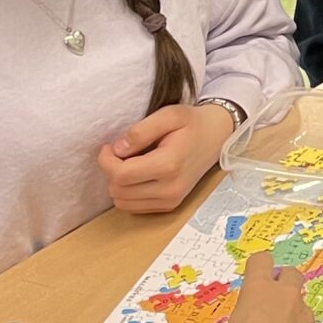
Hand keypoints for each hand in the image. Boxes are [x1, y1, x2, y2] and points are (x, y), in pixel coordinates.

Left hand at [98, 103, 234, 213]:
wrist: (217, 137)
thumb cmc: (192, 123)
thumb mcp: (168, 115)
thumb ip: (140, 131)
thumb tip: (117, 150)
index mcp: (169, 166)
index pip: (120, 175)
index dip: (106, 160)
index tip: (110, 146)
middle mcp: (170, 189)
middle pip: (118, 191)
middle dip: (111, 171)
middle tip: (120, 153)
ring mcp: (171, 200)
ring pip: (122, 202)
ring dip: (118, 184)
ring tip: (129, 164)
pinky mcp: (170, 206)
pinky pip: (133, 207)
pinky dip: (128, 193)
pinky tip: (137, 176)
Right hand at [210, 252, 315, 322]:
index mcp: (259, 291)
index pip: (262, 261)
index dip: (258, 267)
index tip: (256, 275)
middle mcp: (285, 298)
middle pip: (290, 273)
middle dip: (281, 281)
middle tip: (269, 300)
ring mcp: (303, 317)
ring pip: (299, 303)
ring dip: (289, 311)